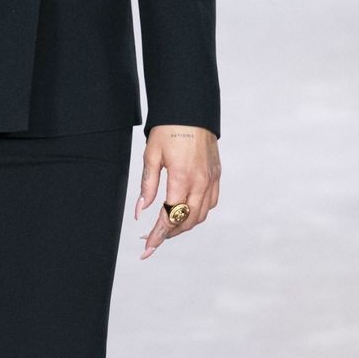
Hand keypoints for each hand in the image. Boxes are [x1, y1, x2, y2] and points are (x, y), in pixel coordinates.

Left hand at [134, 125, 218, 259]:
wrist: (191, 110)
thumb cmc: (168, 130)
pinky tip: (186, 213)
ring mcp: (211, 180)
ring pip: (200, 216)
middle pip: (186, 221)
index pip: (169, 217)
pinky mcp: (216, 175)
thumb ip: (148, 185)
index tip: (147, 247)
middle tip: (152, 240)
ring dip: (184, 226)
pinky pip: (210, 203)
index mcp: (182, 178)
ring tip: (167, 229)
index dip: (158, 235)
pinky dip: (198, 214)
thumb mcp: (151, 156)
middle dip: (169, 234)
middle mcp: (200, 183)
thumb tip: (141, 211)